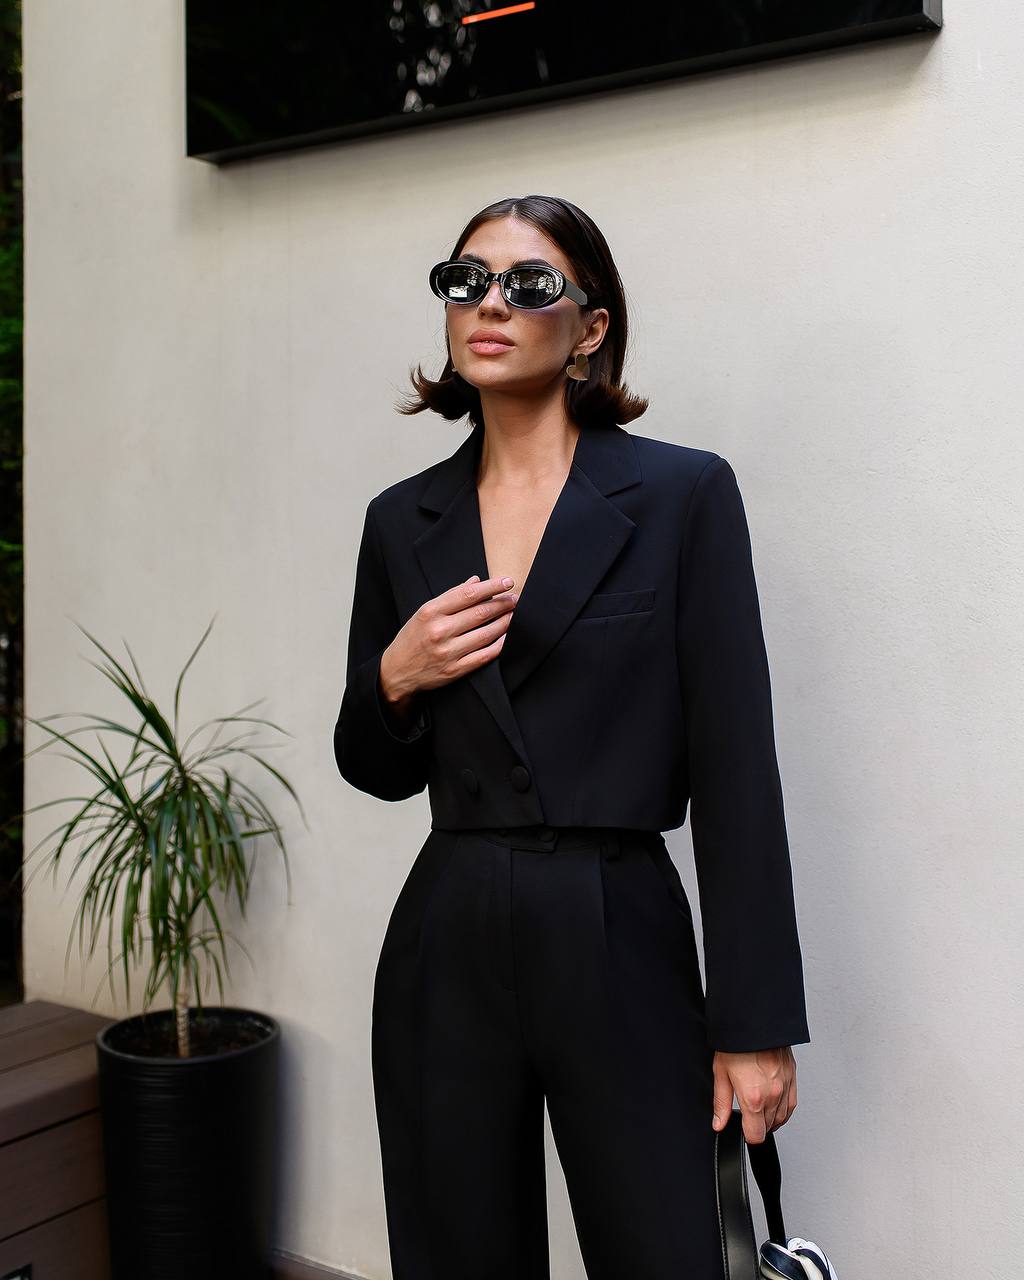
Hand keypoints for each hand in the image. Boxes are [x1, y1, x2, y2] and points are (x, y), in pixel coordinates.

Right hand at [379, 574, 518, 703]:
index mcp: (431, 612)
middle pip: (480, 613)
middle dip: (502, 604)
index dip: (492, 587)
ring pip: (485, 634)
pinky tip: (507, 636)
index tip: (507, 582)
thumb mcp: (424, 612)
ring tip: (514, 614)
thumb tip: (476, 581)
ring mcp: (447, 652)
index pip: (468, 594)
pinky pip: (484, 655)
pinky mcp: (454, 670)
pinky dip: (499, 645)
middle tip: (515, 599)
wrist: (396, 671)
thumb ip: (451, 596)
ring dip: (504, 622)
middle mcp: (439, 631)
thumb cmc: (412, 638)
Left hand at [711, 1046, 797, 1144]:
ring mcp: (785, 1087)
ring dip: (770, 1118)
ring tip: (758, 1107)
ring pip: (781, 1118)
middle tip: (747, 1113)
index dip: (747, 1135)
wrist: (754, 1022)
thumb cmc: (736, 1044)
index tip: (743, 1129)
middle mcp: (772, 1095)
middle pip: (769, 1128)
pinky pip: (791, 1104)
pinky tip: (773, 1102)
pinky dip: (783, 1109)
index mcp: (753, 1098)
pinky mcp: (792, 1078)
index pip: (756, 1135)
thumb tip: (719, 1123)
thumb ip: (721, 1103)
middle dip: (757, 1125)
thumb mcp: (721, 1073)